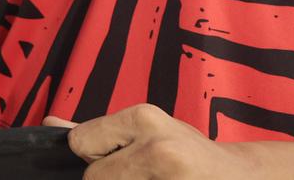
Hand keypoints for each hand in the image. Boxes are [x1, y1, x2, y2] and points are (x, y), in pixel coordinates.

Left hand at [44, 104, 255, 178]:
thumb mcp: (147, 131)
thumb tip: (49, 125)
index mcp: (145, 118)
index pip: (81, 143)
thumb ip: (97, 131)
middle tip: (143, 176)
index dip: (95, 156)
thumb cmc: (190, 154)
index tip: (121, 158)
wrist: (244, 179)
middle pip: (94, 178)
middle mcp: (158, 148)